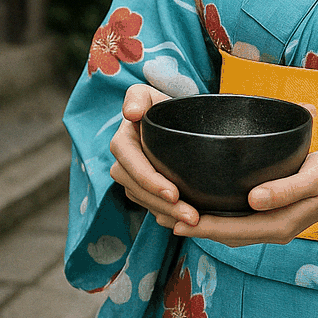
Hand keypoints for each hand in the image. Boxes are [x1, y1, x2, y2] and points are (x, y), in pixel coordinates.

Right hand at [109, 84, 200, 230]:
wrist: (175, 116)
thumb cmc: (162, 103)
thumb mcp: (148, 93)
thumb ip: (136, 97)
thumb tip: (130, 113)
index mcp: (122, 141)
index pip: (131, 165)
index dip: (150, 181)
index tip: (174, 193)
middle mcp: (123, 162)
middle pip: (138, 190)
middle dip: (163, 206)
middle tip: (192, 217)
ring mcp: (132, 178)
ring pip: (145, 202)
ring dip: (168, 215)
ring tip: (195, 222)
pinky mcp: (144, 189)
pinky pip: (152, 207)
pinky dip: (167, 216)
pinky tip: (186, 224)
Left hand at [173, 148, 317, 245]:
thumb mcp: (314, 176)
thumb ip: (285, 189)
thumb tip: (253, 199)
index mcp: (278, 224)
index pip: (230, 230)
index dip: (200, 227)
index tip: (172, 220)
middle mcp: (271, 229)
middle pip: (223, 234)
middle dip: (192, 227)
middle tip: (158, 215)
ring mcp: (272, 224)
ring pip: (228, 229)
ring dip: (201, 223)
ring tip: (171, 212)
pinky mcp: (272, 214)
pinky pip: (238, 221)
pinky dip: (217, 216)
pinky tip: (203, 204)